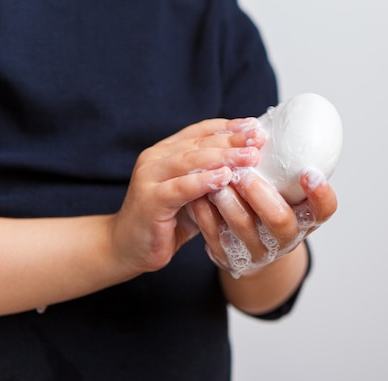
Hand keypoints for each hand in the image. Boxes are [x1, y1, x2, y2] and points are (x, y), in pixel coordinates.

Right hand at [110, 118, 265, 274]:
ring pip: (191, 161)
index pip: (201, 131)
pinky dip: (203, 181)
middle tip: (259, 139)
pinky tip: (225, 177)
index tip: (256, 127)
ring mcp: (150, 177)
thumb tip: (252, 167)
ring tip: (250, 157)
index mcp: (167, 151)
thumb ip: (213, 178)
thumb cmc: (166, 221)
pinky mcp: (149, 200)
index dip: (230, 127)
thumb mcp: (195, 195)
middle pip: (199, 143)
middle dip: (232, 139)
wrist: (127, 248)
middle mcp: (156, 158)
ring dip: (223, 157)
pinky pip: (180, 188)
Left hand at [189, 167, 337, 277]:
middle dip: (260, 194)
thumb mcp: (284, 190)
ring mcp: (258, 251)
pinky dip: (205, 213)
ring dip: (228, 201)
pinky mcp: (230, 257)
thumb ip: (284, 166)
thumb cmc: (268, 205)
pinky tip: (198, 193)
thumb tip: (276, 118)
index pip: (324, 209)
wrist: (248, 246)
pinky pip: (215, 236)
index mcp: (306, 218)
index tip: (309, 172)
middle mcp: (286, 239)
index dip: (320, 194)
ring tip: (216, 178)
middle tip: (244, 173)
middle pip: (280, 221)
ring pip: (243, 228)